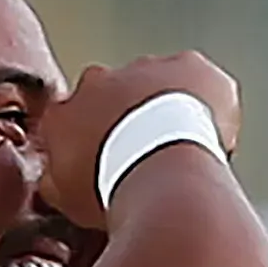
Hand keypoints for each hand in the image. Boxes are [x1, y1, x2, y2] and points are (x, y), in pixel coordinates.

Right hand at [36, 54, 245, 230]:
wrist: (160, 174)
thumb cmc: (115, 189)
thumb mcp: (66, 199)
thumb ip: (55, 182)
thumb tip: (52, 183)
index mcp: (66, 112)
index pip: (72, 120)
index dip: (94, 140)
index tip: (109, 158)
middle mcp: (101, 81)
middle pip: (115, 96)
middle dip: (130, 118)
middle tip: (149, 153)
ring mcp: (145, 70)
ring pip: (158, 83)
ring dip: (168, 107)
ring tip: (185, 146)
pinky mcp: (189, 67)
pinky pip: (202, 80)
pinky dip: (209, 100)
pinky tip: (214, 131)